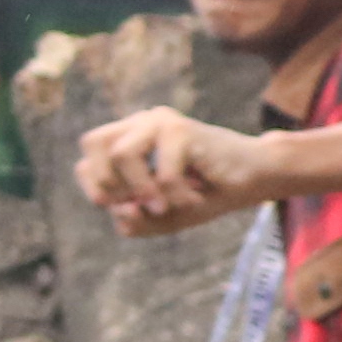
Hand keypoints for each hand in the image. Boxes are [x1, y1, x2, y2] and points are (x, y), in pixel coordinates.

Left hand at [73, 108, 275, 237]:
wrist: (254, 181)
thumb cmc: (205, 195)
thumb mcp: (161, 217)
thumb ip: (132, 219)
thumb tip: (120, 211)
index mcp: (130, 137)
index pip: (87, 156)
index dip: (96, 186)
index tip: (124, 207)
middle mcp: (141, 123)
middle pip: (92, 143)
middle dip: (107, 182)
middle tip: (135, 206)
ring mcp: (161, 122)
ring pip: (121, 153)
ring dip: (140, 190)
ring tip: (164, 207)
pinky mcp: (183, 129)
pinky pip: (162, 172)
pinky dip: (175, 196)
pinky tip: (193, 200)